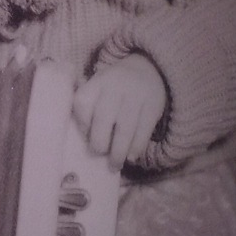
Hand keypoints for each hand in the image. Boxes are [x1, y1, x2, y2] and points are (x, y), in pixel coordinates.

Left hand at [73, 53, 166, 169]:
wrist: (149, 69)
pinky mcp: (153, 106)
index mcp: (98, 82)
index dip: (82, 123)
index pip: (83, 103)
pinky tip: (132, 157)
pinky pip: (143, 131)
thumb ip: (88, 105)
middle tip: (98, 154)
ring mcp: (136, 96)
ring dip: (118, 152)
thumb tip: (81, 137)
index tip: (85, 135)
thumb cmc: (116, 87)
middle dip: (99, 142)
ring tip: (114, 165)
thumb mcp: (99, 85)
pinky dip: (136, 148)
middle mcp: (116, 87)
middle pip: (103, 118)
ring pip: (124, 129)